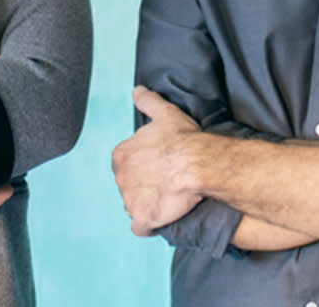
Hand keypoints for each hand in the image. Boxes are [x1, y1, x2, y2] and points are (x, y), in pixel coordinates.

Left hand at [111, 86, 205, 236]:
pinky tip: (159, 219)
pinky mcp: (144, 218)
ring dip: (144, 205)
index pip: (124, 164)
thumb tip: (137, 90)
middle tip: (162, 183)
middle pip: (127, 186)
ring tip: (164, 200)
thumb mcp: (164, 113)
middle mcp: (121, 178)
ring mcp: (130, 200)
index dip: (140, 166)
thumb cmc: (182, 138)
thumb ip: (148, 101)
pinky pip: (140, 227)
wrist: (197, 164)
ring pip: (132, 206)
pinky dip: (147, 225)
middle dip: (141, 186)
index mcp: (121, 155)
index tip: (155, 166)